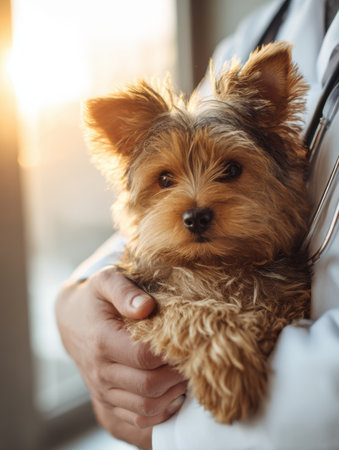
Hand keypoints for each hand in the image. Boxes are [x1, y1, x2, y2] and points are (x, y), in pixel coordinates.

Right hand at [55, 267, 185, 448]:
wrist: (71, 320)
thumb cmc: (95, 298)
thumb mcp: (106, 281)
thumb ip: (124, 291)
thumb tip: (146, 307)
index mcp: (102, 341)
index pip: (144, 356)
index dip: (171, 352)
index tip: (186, 341)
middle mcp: (100, 370)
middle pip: (149, 385)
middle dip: (176, 375)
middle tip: (192, 359)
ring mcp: (102, 389)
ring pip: (146, 407)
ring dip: (172, 394)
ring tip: (185, 374)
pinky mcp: (106, 401)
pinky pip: (138, 418)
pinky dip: (160, 411)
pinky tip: (172, 392)